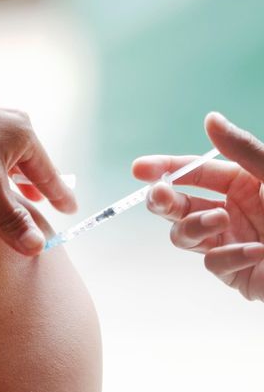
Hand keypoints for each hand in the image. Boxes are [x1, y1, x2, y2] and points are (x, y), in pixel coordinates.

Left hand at [0, 93, 75, 255]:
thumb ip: (11, 218)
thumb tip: (37, 247)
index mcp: (22, 132)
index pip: (47, 171)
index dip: (59, 193)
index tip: (71, 209)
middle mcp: (5, 121)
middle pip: (25, 160)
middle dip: (32, 183)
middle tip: (41, 203)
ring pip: (0, 154)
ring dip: (6, 176)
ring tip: (11, 194)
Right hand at [132, 112, 263, 300]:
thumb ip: (242, 149)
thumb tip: (210, 118)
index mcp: (240, 184)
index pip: (192, 173)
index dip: (164, 169)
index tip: (139, 169)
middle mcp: (230, 211)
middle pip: (178, 205)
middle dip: (163, 200)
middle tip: (159, 196)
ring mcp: (229, 242)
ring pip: (184, 235)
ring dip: (194, 227)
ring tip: (221, 221)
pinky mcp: (234, 273)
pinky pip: (214, 264)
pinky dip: (230, 256)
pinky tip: (256, 251)